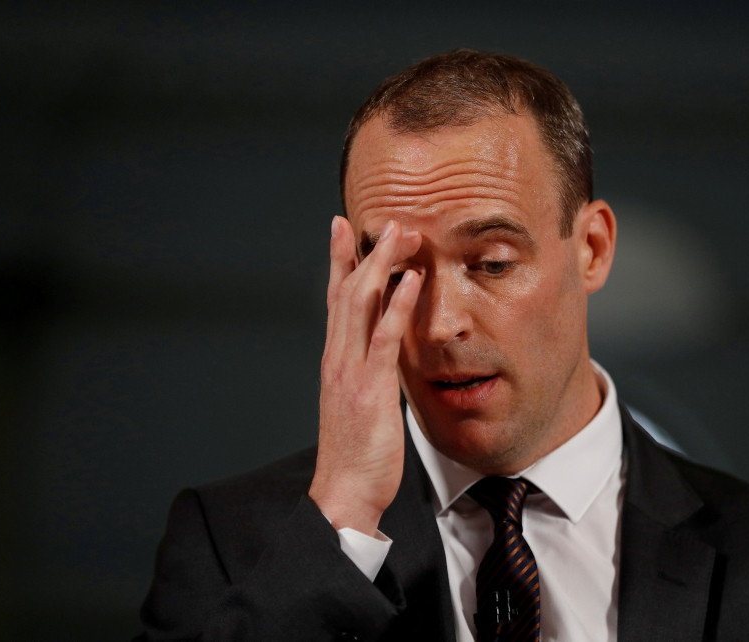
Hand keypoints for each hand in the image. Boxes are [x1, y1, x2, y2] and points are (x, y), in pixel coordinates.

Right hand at [308, 216, 422, 536]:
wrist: (343, 493)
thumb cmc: (355, 453)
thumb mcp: (359, 404)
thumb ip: (368, 374)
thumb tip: (386, 353)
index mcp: (336, 361)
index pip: (336, 300)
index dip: (339, 261)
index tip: (343, 228)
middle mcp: (338, 358)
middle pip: (347, 291)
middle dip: (363, 251)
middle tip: (384, 219)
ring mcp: (351, 371)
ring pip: (362, 304)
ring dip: (382, 265)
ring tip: (401, 233)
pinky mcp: (371, 389)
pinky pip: (385, 339)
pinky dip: (398, 306)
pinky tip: (413, 281)